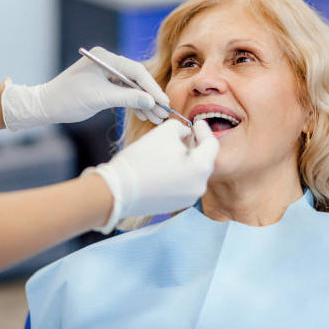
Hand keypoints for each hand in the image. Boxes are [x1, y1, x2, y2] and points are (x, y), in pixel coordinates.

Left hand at [1, 47, 168, 130]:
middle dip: (150, 97)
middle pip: (137, 80)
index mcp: (105, 58)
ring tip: (156, 118)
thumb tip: (151, 101)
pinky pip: (124, 94)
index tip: (163, 101)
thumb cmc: (68, 98)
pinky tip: (144, 115)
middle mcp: (108, 63)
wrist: (47, 106)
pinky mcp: (105, 86)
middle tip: (164, 112)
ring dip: (144, 103)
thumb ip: (127, 98)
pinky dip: (134, 105)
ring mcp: (107, 74)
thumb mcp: (100, 98)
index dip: (152, 87)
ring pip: (132, 88)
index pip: (136, 71)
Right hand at [85, 119, 219, 233]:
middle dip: (195, 145)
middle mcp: (199, 187)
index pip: (212, 144)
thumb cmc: (141, 159)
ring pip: (192, 173)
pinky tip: (163, 166)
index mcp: (201, 168)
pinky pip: (182, 184)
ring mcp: (187, 199)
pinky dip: (177, 173)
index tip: (197, 123)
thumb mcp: (164, 131)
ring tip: (170, 149)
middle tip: (185, 134)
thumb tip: (185, 134)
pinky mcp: (174, 205)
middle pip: (203, 160)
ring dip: (185, 160)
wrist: (117, 189)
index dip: (204, 130)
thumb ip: (181, 128)